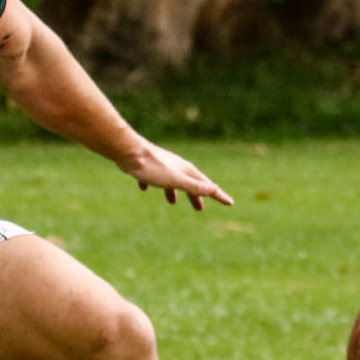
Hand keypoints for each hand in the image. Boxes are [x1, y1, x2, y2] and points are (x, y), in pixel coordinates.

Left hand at [117, 140, 233, 209]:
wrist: (129, 151)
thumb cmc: (152, 167)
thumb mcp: (175, 180)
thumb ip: (193, 186)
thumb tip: (213, 189)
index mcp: (185, 170)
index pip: (207, 185)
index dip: (219, 195)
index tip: (230, 203)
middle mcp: (176, 166)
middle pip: (190, 183)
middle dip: (195, 195)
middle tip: (199, 209)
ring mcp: (162, 165)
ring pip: (171, 181)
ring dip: (174, 192)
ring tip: (172, 202)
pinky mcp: (147, 166)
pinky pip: (152, 177)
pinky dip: (152, 184)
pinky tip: (144, 188)